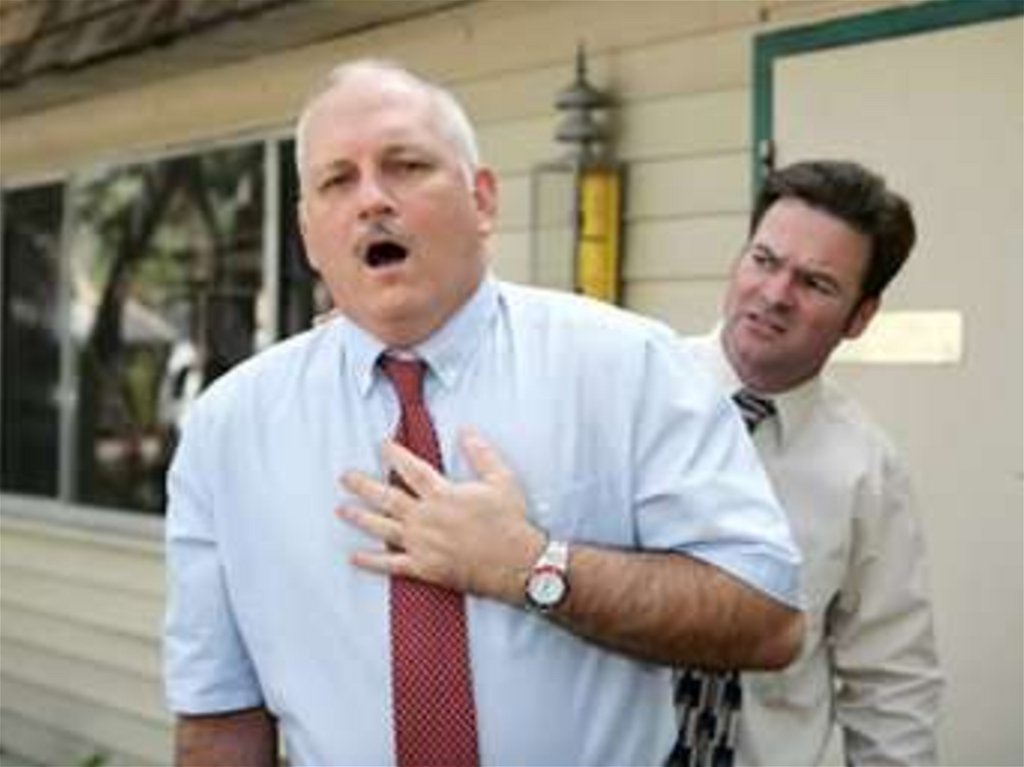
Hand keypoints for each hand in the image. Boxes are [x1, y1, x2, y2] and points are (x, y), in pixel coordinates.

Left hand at [337, 428, 545, 603]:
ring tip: (342, 509)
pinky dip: (370, 562)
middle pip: (387, 498)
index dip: (394, 455)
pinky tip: (354, 557)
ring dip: (360, 518)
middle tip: (345, 477)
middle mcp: (426, 518)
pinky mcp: (424, 568)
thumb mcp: (501, 479)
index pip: (411, 469)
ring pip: (382, 529)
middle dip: (363, 486)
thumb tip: (466, 431)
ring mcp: (422, 544)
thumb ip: (481, 453)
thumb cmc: (510, 521)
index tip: (381, 444)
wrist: (517, 563)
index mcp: (443, 494)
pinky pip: (391, 564)